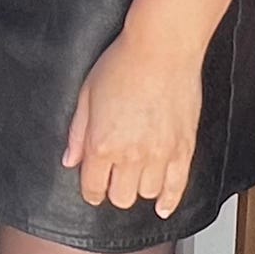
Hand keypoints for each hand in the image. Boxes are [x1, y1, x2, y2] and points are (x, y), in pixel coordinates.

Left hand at [62, 23, 201, 216]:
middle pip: (121, 197)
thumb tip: (70, 160)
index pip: (93, 188)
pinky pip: (177, 186)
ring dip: (140, 189)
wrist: (163, 47)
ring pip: (148, 194)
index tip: (93, 187)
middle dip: (114, 190)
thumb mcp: (87, 94)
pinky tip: (163, 206)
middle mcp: (131, 155)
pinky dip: (169, 201)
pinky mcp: (184, 148)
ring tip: (138, 176)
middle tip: (115, 178)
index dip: (91, 191)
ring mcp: (161, 154)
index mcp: (102, 144)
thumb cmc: (123, 63)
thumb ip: (77, 133)